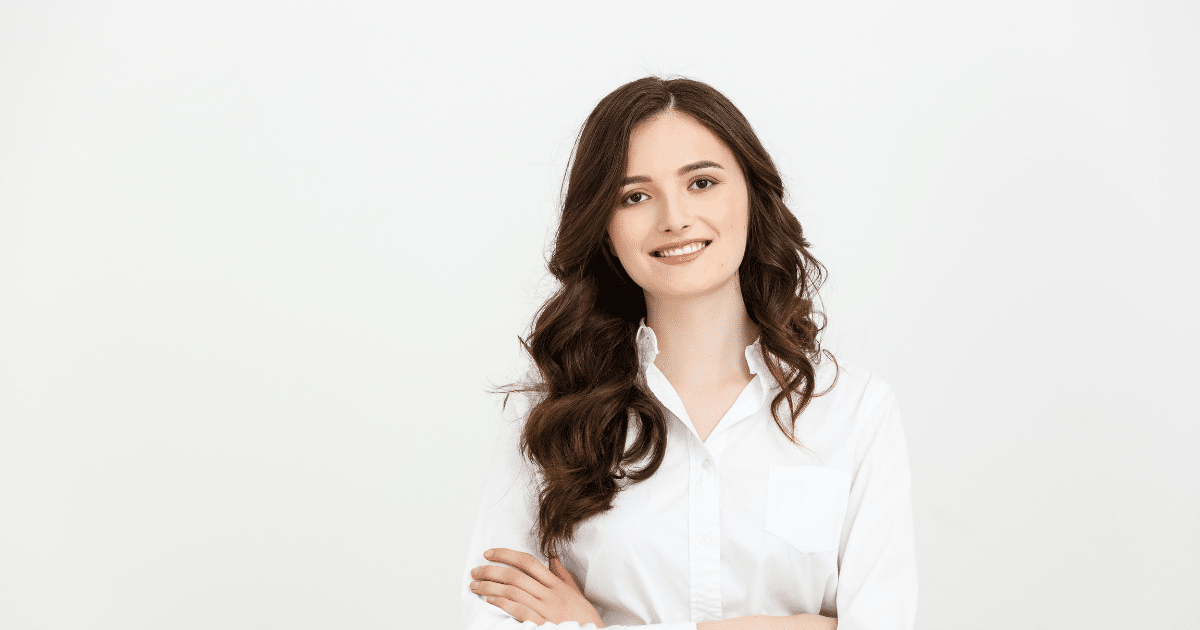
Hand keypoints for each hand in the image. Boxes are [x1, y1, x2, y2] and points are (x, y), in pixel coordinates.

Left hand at [471, 548, 605, 626]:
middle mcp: (550, 594)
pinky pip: (519, 610)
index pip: (528, 562)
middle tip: (476, 570)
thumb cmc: (583, 616)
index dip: (506, 555)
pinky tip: (490, 600)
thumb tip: (552, 556)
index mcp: (556, 584)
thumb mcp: (574, 591)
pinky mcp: (542, 624)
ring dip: (490, 587)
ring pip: (513, 591)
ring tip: (476, 586)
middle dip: (491, 571)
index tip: (489, 553)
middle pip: (515, 576)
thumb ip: (561, 574)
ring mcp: (546, 609)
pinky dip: (502, 603)